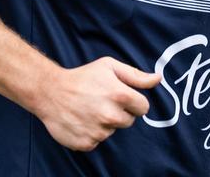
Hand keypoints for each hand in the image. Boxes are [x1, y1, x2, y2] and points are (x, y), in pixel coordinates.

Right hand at [35, 57, 159, 151]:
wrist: (51, 91)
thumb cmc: (82, 76)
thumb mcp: (109, 66)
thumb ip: (136, 75)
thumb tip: (158, 78)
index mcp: (120, 95)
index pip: (143, 107)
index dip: (134, 102)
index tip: (122, 97)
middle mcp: (111, 116)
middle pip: (129, 121)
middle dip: (120, 112)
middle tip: (102, 101)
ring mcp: (99, 131)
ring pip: (112, 130)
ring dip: (105, 122)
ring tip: (89, 108)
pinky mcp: (87, 143)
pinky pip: (98, 140)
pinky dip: (92, 132)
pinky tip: (83, 119)